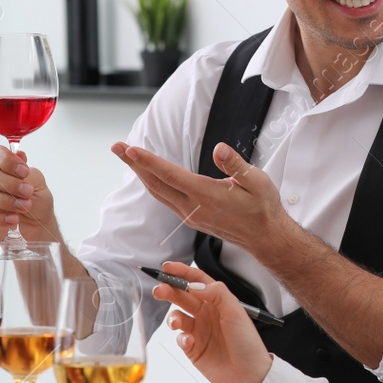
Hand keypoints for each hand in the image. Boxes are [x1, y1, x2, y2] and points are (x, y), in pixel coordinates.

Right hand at [0, 145, 55, 243]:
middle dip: (9, 183)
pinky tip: (13, 220)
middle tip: (28, 192)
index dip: (8, 160)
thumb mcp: (36, 182)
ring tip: (24, 207)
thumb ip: (27, 170)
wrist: (34, 227)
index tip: (25, 172)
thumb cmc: (32, 201)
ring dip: (5, 201)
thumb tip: (19, 155)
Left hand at [112, 141, 295, 258]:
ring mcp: (190, 215)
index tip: (130, 149)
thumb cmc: (263, 207)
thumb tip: (219, 149)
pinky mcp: (192, 218)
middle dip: (134, 164)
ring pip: (158, 192)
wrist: (265, 237)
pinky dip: (153, 184)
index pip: (170, 175)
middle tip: (116, 146)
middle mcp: (193, 207)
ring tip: (127, 156)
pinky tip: (149, 175)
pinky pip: (165, 199)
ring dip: (140, 173)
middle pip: (155, 183)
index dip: (148, 161)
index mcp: (206, 196)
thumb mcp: (257, 181)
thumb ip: (235, 165)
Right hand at [152, 261, 272, 382]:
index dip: (182, 272)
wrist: (249, 376)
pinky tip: (189, 342)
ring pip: (177, 317)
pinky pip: (180, 338)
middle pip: (183, 297)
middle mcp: (207, 314)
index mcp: (218, 302)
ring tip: (175, 323)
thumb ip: (215, 293)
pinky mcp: (193, 349)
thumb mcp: (235, 311)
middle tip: (159, 289)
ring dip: (172, 317)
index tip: (167, 268)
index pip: (197, 281)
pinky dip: (180, 338)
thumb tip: (193, 284)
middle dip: (169, 291)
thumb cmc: (247, 343)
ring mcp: (199, 331)